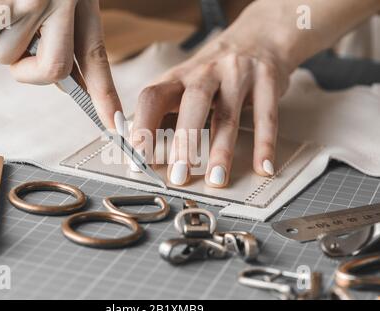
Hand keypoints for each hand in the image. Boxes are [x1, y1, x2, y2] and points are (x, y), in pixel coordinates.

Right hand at [0, 0, 121, 128]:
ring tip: (1, 3)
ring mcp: (23, 4)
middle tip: (21, 36)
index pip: (97, 60)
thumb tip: (63, 81)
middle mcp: (56, 5)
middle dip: (29, 68)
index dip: (106, 98)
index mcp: (79, 2)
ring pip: (5, 57)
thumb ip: (65, 35)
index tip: (116, 126)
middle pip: (47, 73)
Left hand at [131, 6, 292, 186]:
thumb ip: (165, 111)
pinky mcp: (266, 81)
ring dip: (221, 151)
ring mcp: (237, 75)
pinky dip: (264, 144)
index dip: (143, 127)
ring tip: (216, 179)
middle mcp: (205, 73)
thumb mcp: (184, 83)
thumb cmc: (213, 72)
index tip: (139, 159)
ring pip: (227, 116)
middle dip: (184, 143)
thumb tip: (140, 147)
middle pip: (192, 105)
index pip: (153, 98)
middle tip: (178, 176)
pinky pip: (265, 116)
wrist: (258, 37)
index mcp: (178, 76)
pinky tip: (262, 166)